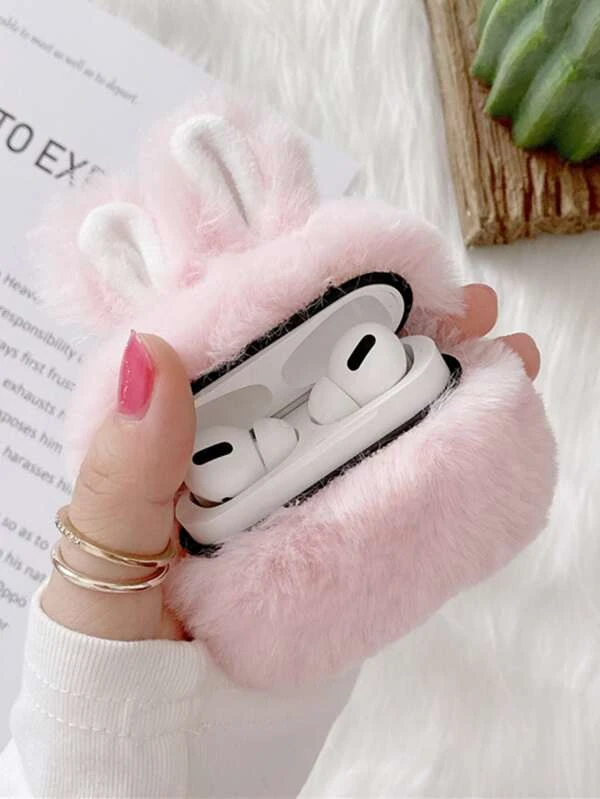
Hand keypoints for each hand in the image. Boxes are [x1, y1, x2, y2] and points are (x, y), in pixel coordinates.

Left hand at [41, 285, 538, 641]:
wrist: (161, 734)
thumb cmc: (113, 634)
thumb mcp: (105, 549)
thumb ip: (127, 468)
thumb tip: (151, 356)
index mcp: (186, 429)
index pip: (249, 337)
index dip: (314, 293)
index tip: (380, 270)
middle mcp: (246, 447)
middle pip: (328, 369)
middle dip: (400, 330)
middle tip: (465, 310)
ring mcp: (297, 490)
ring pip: (370, 418)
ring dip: (438, 380)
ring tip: (503, 356)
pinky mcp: (335, 537)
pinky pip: (390, 484)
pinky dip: (441, 451)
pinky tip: (486, 427)